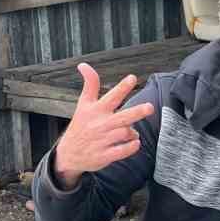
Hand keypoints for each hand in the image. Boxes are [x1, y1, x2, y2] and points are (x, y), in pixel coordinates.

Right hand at [53, 64, 154, 186]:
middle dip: (137, 112)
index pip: (111, 96)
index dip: (122, 87)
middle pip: (122, 117)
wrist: (68, 154)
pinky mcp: (104, 156)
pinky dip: (131, 147)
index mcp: (96, 110)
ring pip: (125, 133)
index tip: (132, 78)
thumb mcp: (83, 104)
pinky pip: (123, 151)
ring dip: (133, 132)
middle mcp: (100, 124)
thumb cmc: (81, 126)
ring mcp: (102, 140)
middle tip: (150, 107)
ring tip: (132, 133)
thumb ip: (90, 85)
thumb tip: (83, 65)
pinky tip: (135, 143)